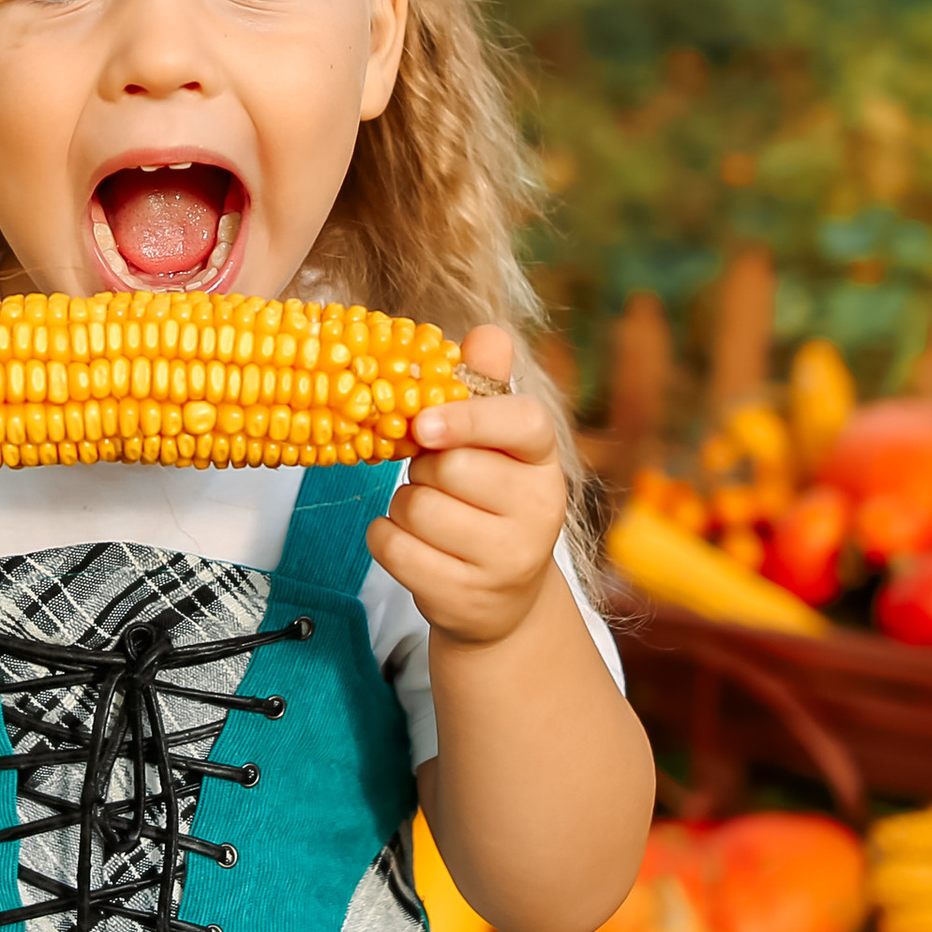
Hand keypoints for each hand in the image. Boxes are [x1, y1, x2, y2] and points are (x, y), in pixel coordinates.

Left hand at [365, 324, 567, 648]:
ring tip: (428, 513)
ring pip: (416, 508)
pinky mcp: (466, 598)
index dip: (470, 417)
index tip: (424, 424)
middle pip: (450, 467)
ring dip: (403, 504)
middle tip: (435, 478)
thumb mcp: (493, 442)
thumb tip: (489, 333)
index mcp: (544, 459)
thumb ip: (484, 385)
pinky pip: (393, 547)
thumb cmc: (488, 497)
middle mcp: (540, 511)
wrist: (499, 596)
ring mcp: (507, 560)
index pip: (523, 423)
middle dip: (423, 467)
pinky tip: (412, 542)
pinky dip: (386, 538)